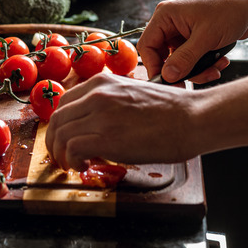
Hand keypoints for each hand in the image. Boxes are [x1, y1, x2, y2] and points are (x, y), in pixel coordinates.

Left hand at [45, 73, 202, 171]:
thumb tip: (98, 121)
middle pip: (57, 119)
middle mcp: (97, 94)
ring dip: (61, 154)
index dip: (61, 124)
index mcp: (102, 82)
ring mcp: (100, 115)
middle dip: (55, 141)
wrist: (192, 118)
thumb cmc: (172, 109)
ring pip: (60, 134)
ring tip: (73, 165)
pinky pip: (72, 149)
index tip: (65, 137)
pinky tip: (84, 166)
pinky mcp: (106, 137)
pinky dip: (72, 161)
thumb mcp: (133, 93)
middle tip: (62, 156)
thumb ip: (111, 101)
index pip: (65, 102)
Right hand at [138, 0, 247, 82]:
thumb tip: (167, 76)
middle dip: (181, 71)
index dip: (154, 66)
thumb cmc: (230, 8)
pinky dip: (205, 65)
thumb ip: (185, 58)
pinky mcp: (195, 39)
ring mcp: (183, 32)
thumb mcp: (206, 37)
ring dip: (198, 70)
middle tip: (193, 82)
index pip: (147, 46)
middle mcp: (171, 24)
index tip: (168, 82)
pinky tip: (221, 61)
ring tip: (215, 69)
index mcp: (166, 16)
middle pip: (163, 57)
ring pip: (180, 62)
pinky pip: (193, 59)